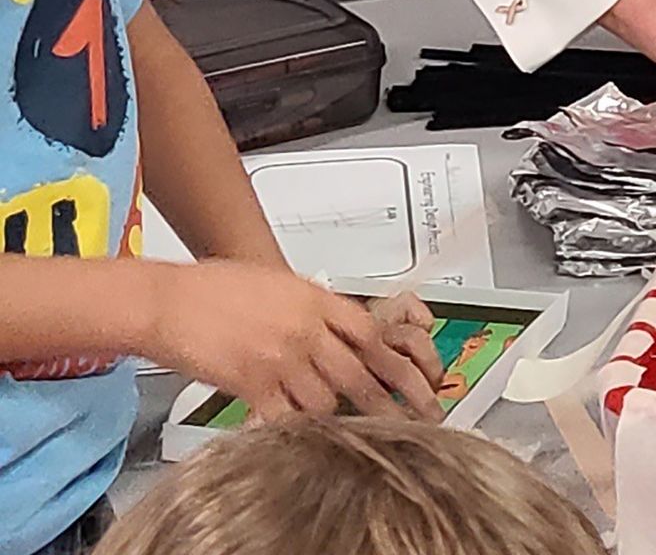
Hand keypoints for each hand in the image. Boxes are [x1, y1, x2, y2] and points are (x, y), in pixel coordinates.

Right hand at [143, 262, 443, 421]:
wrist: (172, 299)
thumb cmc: (219, 287)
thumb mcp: (281, 284)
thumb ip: (313, 306)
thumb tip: (336, 325)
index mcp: (315, 300)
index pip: (370, 331)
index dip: (397, 357)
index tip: (416, 375)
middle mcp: (305, 329)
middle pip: (360, 370)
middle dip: (390, 398)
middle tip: (412, 417)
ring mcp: (281, 359)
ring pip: (328, 398)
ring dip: (343, 416)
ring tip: (361, 432)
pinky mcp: (252, 385)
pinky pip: (287, 417)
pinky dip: (299, 429)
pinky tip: (309, 437)